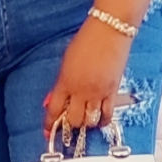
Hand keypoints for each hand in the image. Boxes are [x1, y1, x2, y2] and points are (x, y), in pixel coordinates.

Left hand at [44, 17, 131, 136]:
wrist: (109, 30)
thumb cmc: (87, 40)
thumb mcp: (67, 61)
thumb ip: (62, 82)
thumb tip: (55, 98)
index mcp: (65, 81)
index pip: (54, 109)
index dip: (50, 123)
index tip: (48, 131)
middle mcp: (80, 90)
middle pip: (72, 120)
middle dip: (69, 125)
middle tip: (69, 123)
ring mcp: (98, 92)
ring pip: (90, 121)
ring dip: (85, 124)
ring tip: (84, 120)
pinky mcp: (113, 91)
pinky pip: (107, 114)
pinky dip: (102, 121)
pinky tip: (99, 120)